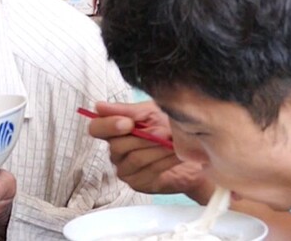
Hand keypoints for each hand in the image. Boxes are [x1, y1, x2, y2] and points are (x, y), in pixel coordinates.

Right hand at [89, 101, 211, 201]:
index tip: (128, 123)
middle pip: (118, 146)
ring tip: (173, 140)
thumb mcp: (151, 112)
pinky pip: (150, 171)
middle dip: (144, 137)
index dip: (108, 126)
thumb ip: (127, 111)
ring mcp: (126, 170)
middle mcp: (116, 152)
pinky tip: (176, 153)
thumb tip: (99, 107)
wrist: (194, 151)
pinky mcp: (139, 183)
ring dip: (157, 148)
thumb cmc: (169, 127)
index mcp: (114, 130)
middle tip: (164, 130)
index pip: (96, 128)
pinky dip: (165, 160)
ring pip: (135, 159)